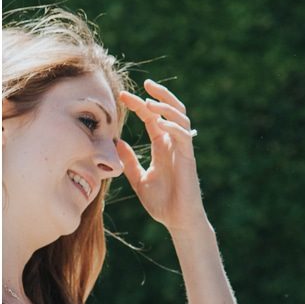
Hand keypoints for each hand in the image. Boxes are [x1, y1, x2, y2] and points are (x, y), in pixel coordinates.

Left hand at [116, 80, 206, 231]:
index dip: (139, 105)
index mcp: (162, 146)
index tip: (122, 96)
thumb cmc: (161, 202)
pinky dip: (174, 127)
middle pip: (172, 110)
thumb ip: (129, 160)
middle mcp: (174, 143)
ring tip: (150, 102)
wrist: (177, 219)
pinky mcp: (188, 158)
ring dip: (167, 107)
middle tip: (146, 84)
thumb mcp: (138, 179)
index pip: (152, 118)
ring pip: (181, 118)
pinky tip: (161, 123)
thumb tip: (116, 142)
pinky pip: (184, 136)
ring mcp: (183, 149)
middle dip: (161, 95)